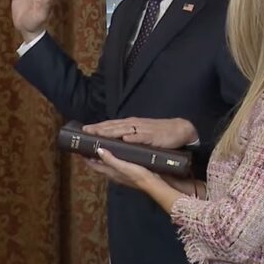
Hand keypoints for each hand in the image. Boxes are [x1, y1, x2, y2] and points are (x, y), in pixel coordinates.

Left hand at [83, 117, 197, 148]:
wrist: (179, 130)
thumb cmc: (158, 132)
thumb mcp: (140, 132)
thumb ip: (127, 134)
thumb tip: (113, 139)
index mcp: (130, 124)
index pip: (110, 125)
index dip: (98, 127)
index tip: (84, 130)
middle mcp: (134, 125)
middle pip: (113, 126)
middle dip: (99, 129)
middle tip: (86, 131)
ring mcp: (143, 130)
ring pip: (124, 130)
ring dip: (111, 132)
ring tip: (99, 134)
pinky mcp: (152, 136)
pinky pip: (141, 137)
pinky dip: (133, 137)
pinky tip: (125, 139)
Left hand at [88, 149, 191, 212]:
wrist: (154, 184)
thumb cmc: (138, 175)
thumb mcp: (123, 166)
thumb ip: (110, 159)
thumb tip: (98, 150)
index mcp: (110, 172)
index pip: (93, 165)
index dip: (86, 157)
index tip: (79, 148)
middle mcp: (113, 174)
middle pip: (99, 164)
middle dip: (93, 156)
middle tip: (88, 145)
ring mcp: (121, 174)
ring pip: (107, 164)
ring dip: (102, 156)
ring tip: (100, 146)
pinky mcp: (128, 172)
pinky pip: (116, 164)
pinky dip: (112, 157)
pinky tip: (117, 152)